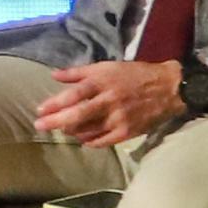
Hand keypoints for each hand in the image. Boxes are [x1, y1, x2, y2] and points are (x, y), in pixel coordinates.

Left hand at [34, 59, 187, 146]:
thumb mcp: (107, 67)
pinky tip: (83, 138)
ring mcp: (118, 118)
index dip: (55, 103)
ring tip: (63, 130)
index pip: (74, 94)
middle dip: (55, 122)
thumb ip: (79, 72)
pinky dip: (89, 141)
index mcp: (103, 82)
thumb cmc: (134, 75)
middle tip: (39, 126)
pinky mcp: (127, 132)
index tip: (39, 110)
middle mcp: (109, 101)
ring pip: (88, 130)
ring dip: (71, 131)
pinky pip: (102, 141)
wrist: (167, 88)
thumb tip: (54, 75)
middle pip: (77, 114)